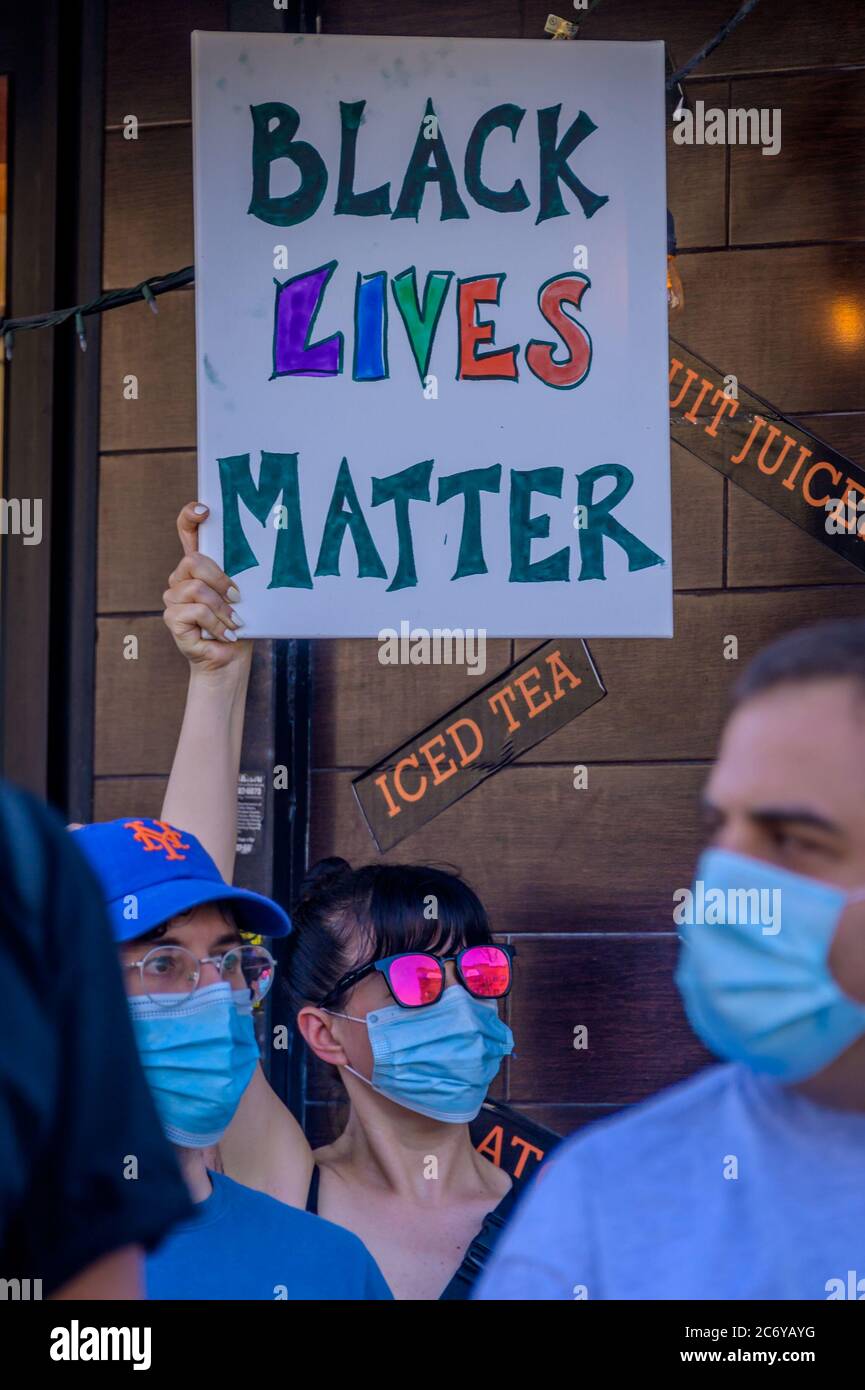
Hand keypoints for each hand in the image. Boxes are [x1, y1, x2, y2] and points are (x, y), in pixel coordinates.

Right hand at [163, 503, 252, 672]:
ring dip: (222, 608)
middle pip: (193, 561)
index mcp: (200, 566)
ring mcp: (173, 597)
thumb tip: (268, 551)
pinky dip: (216, 623)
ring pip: (197, 589)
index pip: (187, 531)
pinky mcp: (171, 617)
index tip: (205, 510)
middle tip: (238, 597)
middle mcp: (182, 577)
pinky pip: (195, 611)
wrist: (230, 658)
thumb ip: (242, 573)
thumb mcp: (245, 594)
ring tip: (235, 623)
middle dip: (221, 580)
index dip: (190, 516)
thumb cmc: (239, 624)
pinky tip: (226, 635)